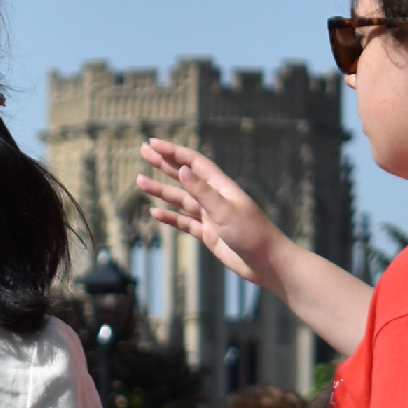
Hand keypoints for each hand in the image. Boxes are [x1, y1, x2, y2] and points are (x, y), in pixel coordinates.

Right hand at [136, 139, 285, 287]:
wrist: (267, 263)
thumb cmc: (252, 234)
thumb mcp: (225, 211)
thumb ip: (203, 192)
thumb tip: (182, 170)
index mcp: (221, 187)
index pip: (193, 163)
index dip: (173, 152)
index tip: (153, 144)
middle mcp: (214, 198)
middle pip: (184, 176)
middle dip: (164, 163)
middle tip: (143, 151)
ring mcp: (211, 216)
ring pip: (181, 199)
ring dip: (161, 191)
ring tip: (140, 181)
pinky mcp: (209, 234)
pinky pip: (184, 222)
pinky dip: (169, 217)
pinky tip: (155, 213)